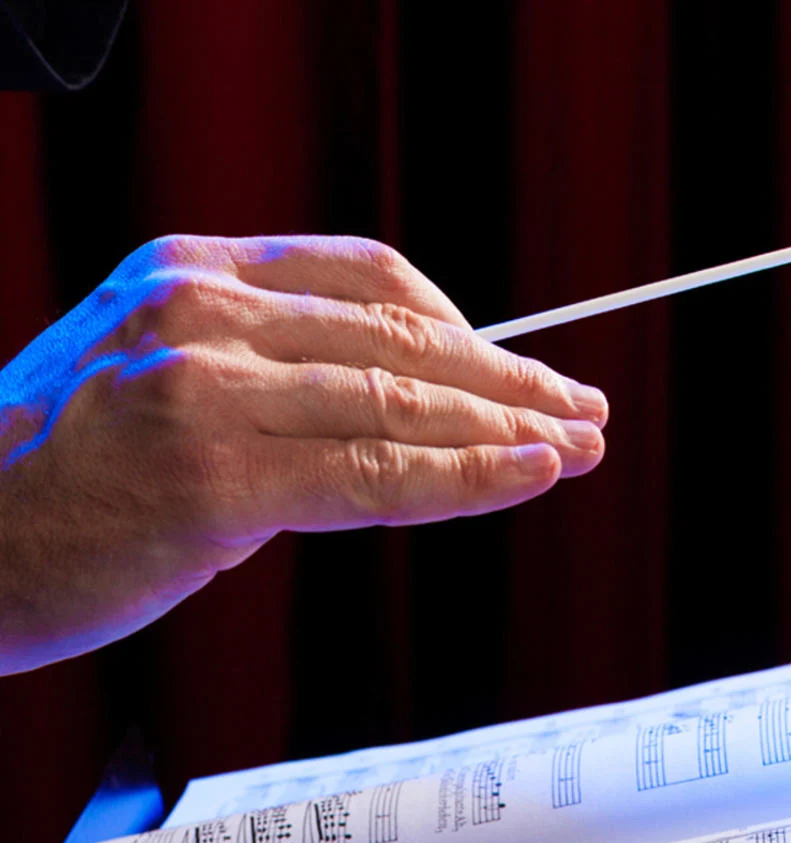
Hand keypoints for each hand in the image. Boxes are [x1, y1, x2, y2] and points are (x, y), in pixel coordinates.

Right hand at [0, 235, 607, 674]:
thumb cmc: (66, 473)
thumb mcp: (163, 376)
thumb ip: (276, 369)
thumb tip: (410, 396)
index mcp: (195, 274)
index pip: (373, 278)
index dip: (466, 327)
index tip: (522, 373)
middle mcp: (201, 315)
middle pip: (404, 334)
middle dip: (511, 379)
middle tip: (583, 407)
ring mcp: (205, 391)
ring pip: (401, 402)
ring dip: (507, 430)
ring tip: (579, 447)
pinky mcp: (214, 479)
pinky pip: (374, 475)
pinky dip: (465, 478)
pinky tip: (529, 475)